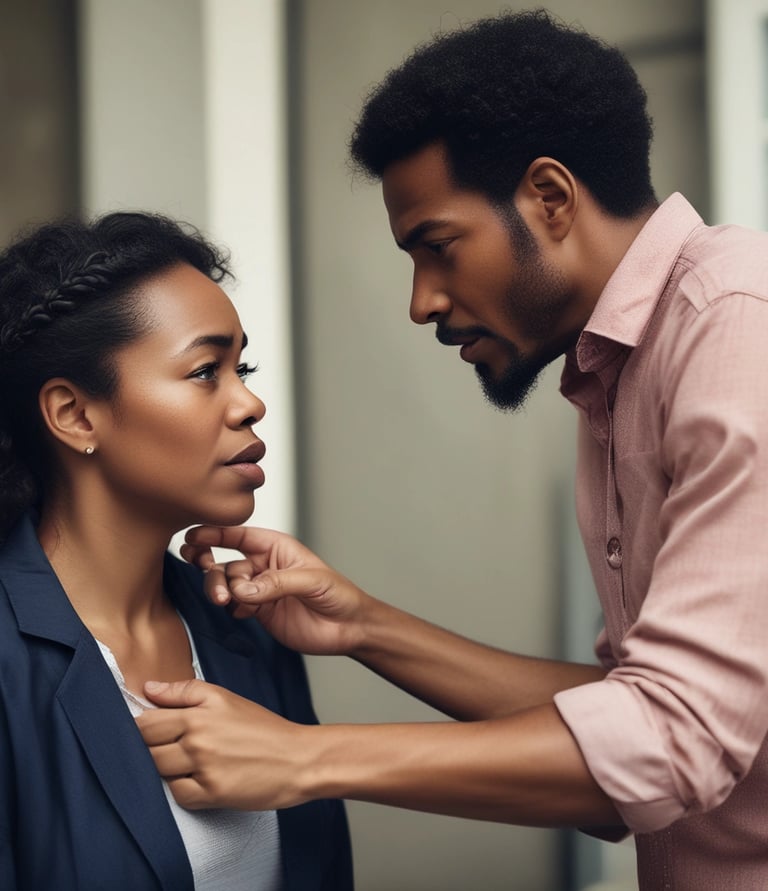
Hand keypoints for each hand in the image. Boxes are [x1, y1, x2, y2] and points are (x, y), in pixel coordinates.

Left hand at [137, 679, 313, 809]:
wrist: (297, 758)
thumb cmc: (263, 728)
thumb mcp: (225, 698)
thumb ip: (184, 691)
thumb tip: (148, 689)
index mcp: (199, 713)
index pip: (145, 723)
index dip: (142, 727)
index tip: (152, 731)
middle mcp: (198, 740)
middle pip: (147, 749)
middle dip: (152, 749)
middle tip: (171, 748)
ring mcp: (204, 768)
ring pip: (158, 772)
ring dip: (167, 770)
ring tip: (186, 763)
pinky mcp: (212, 794)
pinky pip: (177, 795)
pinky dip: (183, 790)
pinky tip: (199, 780)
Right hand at [180, 525, 370, 655]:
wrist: (349, 628)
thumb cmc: (339, 595)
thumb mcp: (312, 582)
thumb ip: (276, 583)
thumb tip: (243, 590)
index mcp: (277, 547)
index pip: (239, 536)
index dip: (215, 534)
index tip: (193, 538)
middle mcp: (265, 566)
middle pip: (227, 563)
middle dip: (213, 570)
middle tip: (212, 583)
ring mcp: (260, 589)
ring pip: (227, 585)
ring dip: (220, 591)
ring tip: (225, 601)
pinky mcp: (259, 612)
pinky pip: (234, 606)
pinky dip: (231, 608)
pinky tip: (240, 612)